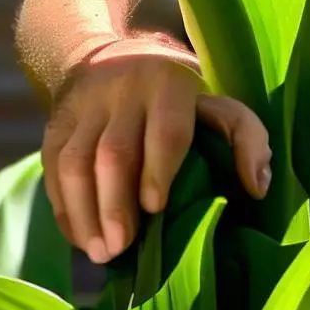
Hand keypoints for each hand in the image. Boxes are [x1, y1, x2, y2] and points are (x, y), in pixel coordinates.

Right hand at [41, 42, 271, 263]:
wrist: (118, 57)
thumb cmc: (181, 98)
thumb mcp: (218, 104)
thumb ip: (246, 138)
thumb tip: (258, 186)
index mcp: (170, 83)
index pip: (165, 129)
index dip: (159, 171)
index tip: (156, 208)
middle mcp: (125, 88)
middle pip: (114, 152)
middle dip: (116, 204)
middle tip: (122, 245)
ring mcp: (86, 104)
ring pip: (74, 161)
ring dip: (85, 213)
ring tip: (100, 252)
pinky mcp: (57, 121)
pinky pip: (52, 167)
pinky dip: (64, 207)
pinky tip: (82, 236)